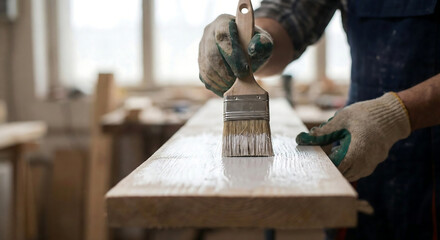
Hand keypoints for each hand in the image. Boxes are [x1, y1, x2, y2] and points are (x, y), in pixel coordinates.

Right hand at [198, 14, 272, 95]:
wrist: (245, 50)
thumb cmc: (254, 44)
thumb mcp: (263, 40)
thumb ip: (262, 42)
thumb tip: (255, 47)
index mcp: (223, 22)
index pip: (223, 36)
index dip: (232, 55)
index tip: (245, 70)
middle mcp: (209, 33)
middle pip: (211, 54)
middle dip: (226, 72)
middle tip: (239, 83)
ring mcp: (202, 48)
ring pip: (206, 68)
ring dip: (221, 81)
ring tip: (234, 88)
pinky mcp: (201, 62)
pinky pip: (204, 77)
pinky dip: (216, 86)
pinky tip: (227, 90)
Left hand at [296, 93, 410, 181]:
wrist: (392, 116)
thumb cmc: (366, 115)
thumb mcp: (342, 119)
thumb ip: (323, 132)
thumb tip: (302, 139)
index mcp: (356, 152)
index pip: (334, 167)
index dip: (322, 162)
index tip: (313, 155)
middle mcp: (364, 163)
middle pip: (340, 174)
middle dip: (328, 166)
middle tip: (319, 154)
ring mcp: (370, 166)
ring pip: (348, 174)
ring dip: (337, 166)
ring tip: (331, 150)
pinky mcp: (372, 164)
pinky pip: (356, 171)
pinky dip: (346, 165)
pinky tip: (340, 151)